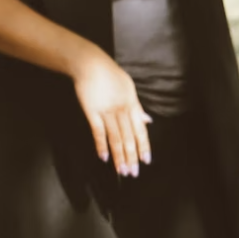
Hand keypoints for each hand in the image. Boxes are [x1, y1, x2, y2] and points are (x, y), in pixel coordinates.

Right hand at [72, 47, 151, 176]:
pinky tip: (104, 158)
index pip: (140, 130)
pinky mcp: (92, 112)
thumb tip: (147, 121)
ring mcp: (107, 112)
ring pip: (115, 138)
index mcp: (133, 105)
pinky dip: (101, 145)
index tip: (146, 161)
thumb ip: (137, 108)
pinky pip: (98, 132)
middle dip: (131, 156)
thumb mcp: (129, 89)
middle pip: (128, 137)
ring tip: (121, 170)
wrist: (92, 65)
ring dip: (119, 156)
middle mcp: (122, 110)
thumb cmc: (111, 76)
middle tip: (133, 173)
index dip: (143, 146)